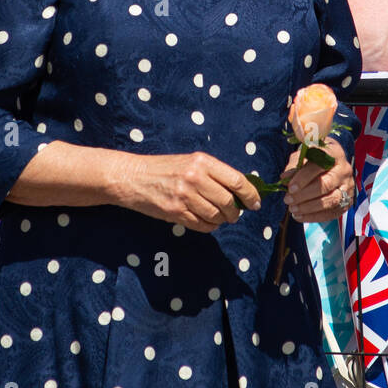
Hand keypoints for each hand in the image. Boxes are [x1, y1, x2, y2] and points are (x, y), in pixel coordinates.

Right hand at [116, 150, 256, 232]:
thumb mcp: (191, 162)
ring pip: (216, 215)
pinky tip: (208, 222)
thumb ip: (214, 174)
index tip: (255, 203)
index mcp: (202, 162)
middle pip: (228, 201)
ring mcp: (184, 196)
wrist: (132, 177)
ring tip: (221, 218)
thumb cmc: (165, 169)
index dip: (250, 195)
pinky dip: (209, 226)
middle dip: (236, 212)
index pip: (236, 181)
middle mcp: (195, 177)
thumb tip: (242, 190)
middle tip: (236, 214)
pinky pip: (202, 225)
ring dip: (223, 220)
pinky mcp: (175, 212)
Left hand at [282, 139, 353, 222]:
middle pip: (326, 184)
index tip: (290, 187)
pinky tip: (299, 216)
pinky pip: (332, 213)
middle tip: (288, 199)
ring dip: (309, 207)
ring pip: (331, 200)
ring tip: (292, 209)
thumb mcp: (303, 156)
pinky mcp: (347, 201)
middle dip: (305, 194)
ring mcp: (348, 187)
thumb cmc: (314, 160)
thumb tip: (285, 178)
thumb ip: (294, 166)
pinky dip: (314, 217)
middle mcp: (344, 170)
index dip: (304, 177)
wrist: (331, 168)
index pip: (319, 165)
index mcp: (334, 153)